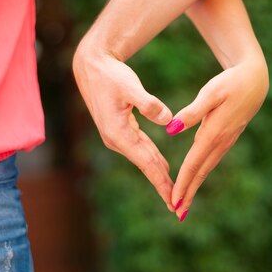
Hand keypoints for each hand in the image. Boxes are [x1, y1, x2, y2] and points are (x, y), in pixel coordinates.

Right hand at [72, 43, 175, 210]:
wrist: (92, 66)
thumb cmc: (111, 75)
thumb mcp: (130, 86)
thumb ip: (149, 104)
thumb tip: (168, 120)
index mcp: (119, 134)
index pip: (146, 163)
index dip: (161, 182)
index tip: (173, 200)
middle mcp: (117, 140)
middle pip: (146, 166)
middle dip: (162, 185)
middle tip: (179, 205)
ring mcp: (118, 136)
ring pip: (144, 159)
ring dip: (159, 175)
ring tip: (173, 192)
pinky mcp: (121, 130)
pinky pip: (142, 149)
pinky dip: (153, 160)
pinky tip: (163, 168)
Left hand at [167, 56, 268, 220]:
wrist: (254, 79)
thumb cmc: (230, 82)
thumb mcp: (210, 92)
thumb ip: (192, 112)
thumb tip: (172, 130)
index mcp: (214, 133)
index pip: (194, 163)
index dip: (183, 182)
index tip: (174, 200)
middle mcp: (221, 141)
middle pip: (201, 172)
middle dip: (189, 193)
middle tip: (177, 213)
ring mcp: (226, 141)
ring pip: (207, 168)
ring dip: (195, 186)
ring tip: (184, 203)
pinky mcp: (228, 137)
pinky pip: (211, 160)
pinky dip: (201, 173)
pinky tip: (196, 179)